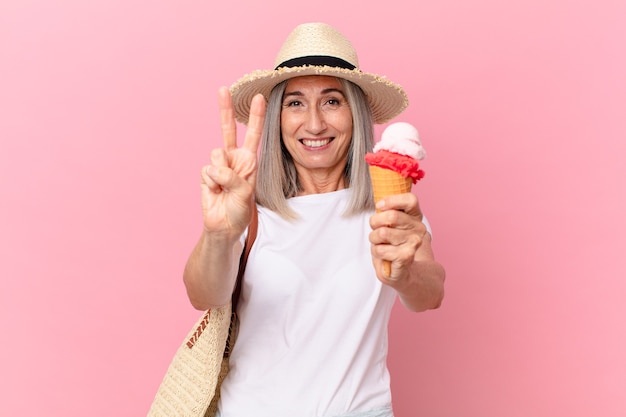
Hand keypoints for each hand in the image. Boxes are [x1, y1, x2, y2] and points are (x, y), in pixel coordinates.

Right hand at [200, 87, 265, 239]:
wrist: (224, 225)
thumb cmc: (240, 210)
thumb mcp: (246, 193)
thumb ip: (233, 177)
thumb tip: (214, 168)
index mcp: (249, 160)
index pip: (254, 134)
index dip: (256, 116)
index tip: (260, 98)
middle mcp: (234, 158)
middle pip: (228, 129)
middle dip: (225, 109)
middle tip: (223, 89)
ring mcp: (219, 165)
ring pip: (217, 153)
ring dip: (222, 172)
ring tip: (225, 188)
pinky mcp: (206, 173)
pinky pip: (208, 170)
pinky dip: (212, 182)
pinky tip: (216, 191)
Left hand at [369, 192, 428, 282]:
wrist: (405, 274)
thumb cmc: (393, 246)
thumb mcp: (390, 226)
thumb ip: (387, 213)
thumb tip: (380, 204)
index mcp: (415, 216)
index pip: (410, 200)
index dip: (392, 201)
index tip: (379, 206)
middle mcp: (418, 227)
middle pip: (391, 216)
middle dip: (375, 222)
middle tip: (376, 231)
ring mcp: (414, 242)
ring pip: (382, 233)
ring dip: (374, 240)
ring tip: (380, 245)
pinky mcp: (407, 256)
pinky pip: (381, 249)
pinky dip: (377, 252)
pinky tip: (384, 256)